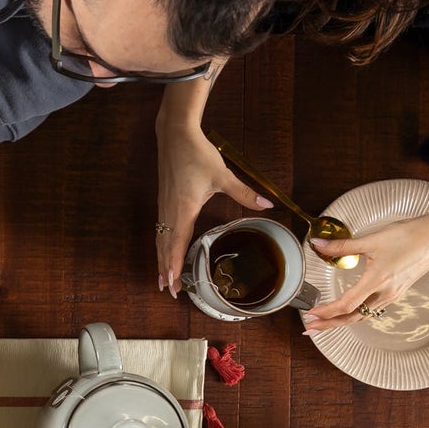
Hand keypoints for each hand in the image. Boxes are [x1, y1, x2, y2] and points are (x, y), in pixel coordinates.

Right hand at [154, 121, 269, 292]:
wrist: (175, 136)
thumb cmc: (197, 155)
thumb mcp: (223, 175)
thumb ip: (244, 193)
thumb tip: (268, 204)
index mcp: (184, 210)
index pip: (176, 244)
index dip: (173, 265)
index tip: (173, 283)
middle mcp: (171, 212)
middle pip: (164, 247)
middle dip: (165, 270)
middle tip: (168, 290)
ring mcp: (165, 207)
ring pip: (160, 240)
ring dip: (160, 260)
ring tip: (162, 278)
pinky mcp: (164, 202)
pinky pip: (160, 229)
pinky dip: (161, 245)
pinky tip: (163, 250)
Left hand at [303, 205, 428, 329]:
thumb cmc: (411, 236)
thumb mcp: (371, 240)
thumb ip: (342, 246)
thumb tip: (318, 244)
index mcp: (377, 280)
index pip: (347, 304)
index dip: (326, 312)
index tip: (310, 314)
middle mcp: (386, 292)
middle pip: (353, 316)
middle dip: (329, 324)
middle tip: (310, 328)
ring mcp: (392, 294)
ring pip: (363, 314)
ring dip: (342, 321)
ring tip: (325, 323)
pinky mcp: (396, 292)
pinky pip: (373, 309)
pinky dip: (356, 314)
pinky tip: (349, 311)